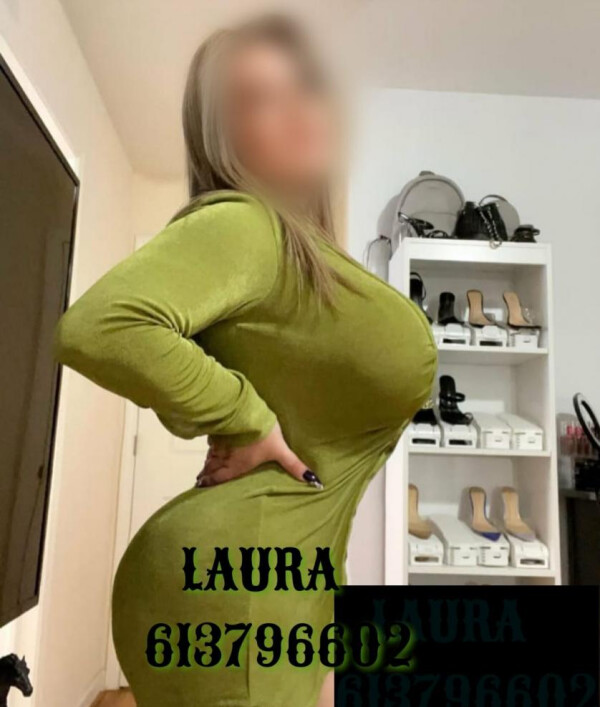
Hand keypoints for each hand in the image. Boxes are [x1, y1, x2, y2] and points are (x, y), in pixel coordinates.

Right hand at [196, 423, 323, 489]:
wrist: (245, 410)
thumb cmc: (262, 435)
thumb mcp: (280, 450)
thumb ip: (294, 465)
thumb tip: (315, 481)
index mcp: (237, 467)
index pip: (219, 480)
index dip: (211, 485)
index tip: (203, 488)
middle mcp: (224, 458)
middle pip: (212, 469)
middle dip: (207, 476)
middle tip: (200, 482)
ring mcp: (219, 444)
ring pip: (210, 457)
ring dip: (207, 464)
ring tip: (203, 470)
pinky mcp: (218, 430)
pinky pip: (211, 443)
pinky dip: (210, 448)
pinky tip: (211, 447)